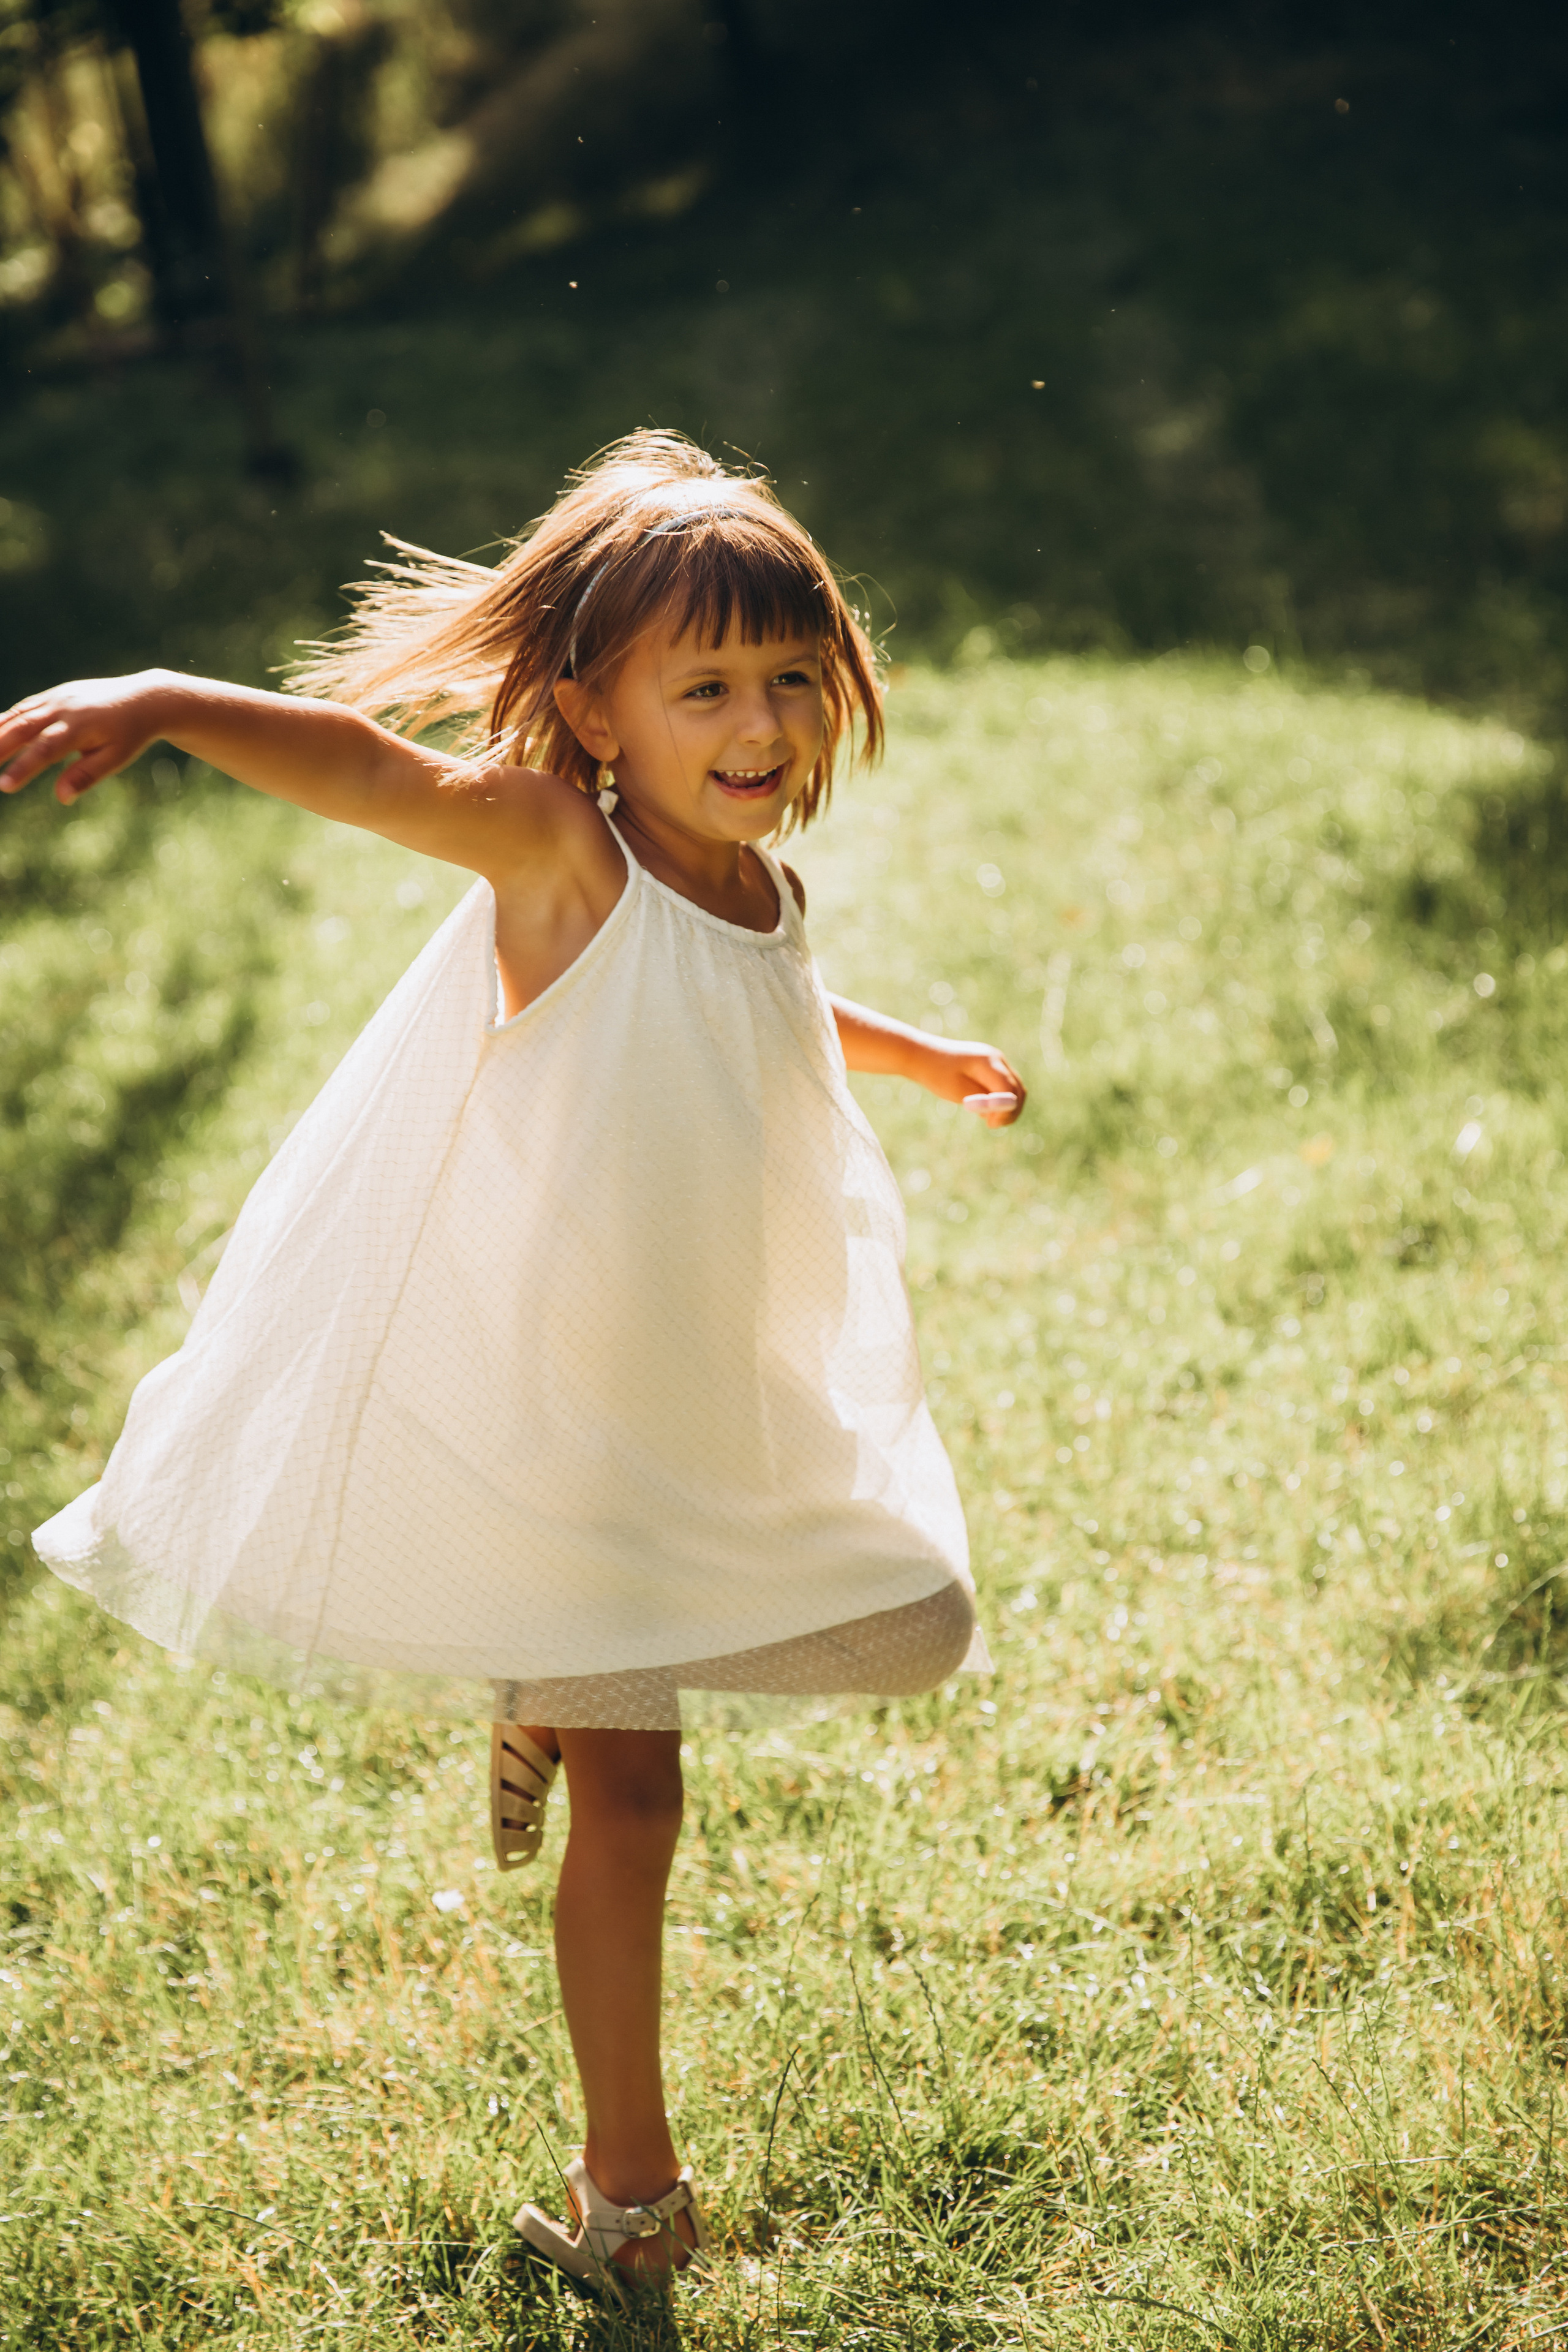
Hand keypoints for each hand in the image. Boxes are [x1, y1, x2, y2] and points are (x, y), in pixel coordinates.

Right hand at [0, 670, 175, 803]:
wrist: (143, 698)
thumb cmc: (130, 733)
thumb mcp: (117, 757)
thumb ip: (87, 775)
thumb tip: (62, 798)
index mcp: (81, 726)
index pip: (46, 749)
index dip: (23, 767)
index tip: (5, 786)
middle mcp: (64, 708)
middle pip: (23, 728)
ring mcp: (56, 698)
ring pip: (18, 714)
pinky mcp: (54, 695)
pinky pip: (24, 707)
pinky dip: (5, 719)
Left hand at [907, 1034, 1026, 1126]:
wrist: (922, 1056)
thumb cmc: (936, 1074)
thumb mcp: (959, 1091)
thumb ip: (982, 1100)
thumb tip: (1001, 1112)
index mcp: (988, 1061)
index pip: (1009, 1089)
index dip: (1006, 1110)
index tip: (990, 1124)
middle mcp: (997, 1058)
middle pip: (1018, 1089)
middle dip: (1011, 1111)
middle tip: (992, 1125)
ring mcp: (995, 1061)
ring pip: (1014, 1088)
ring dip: (1007, 1107)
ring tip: (988, 1120)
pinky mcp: (990, 1066)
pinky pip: (1004, 1085)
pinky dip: (1000, 1100)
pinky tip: (983, 1110)